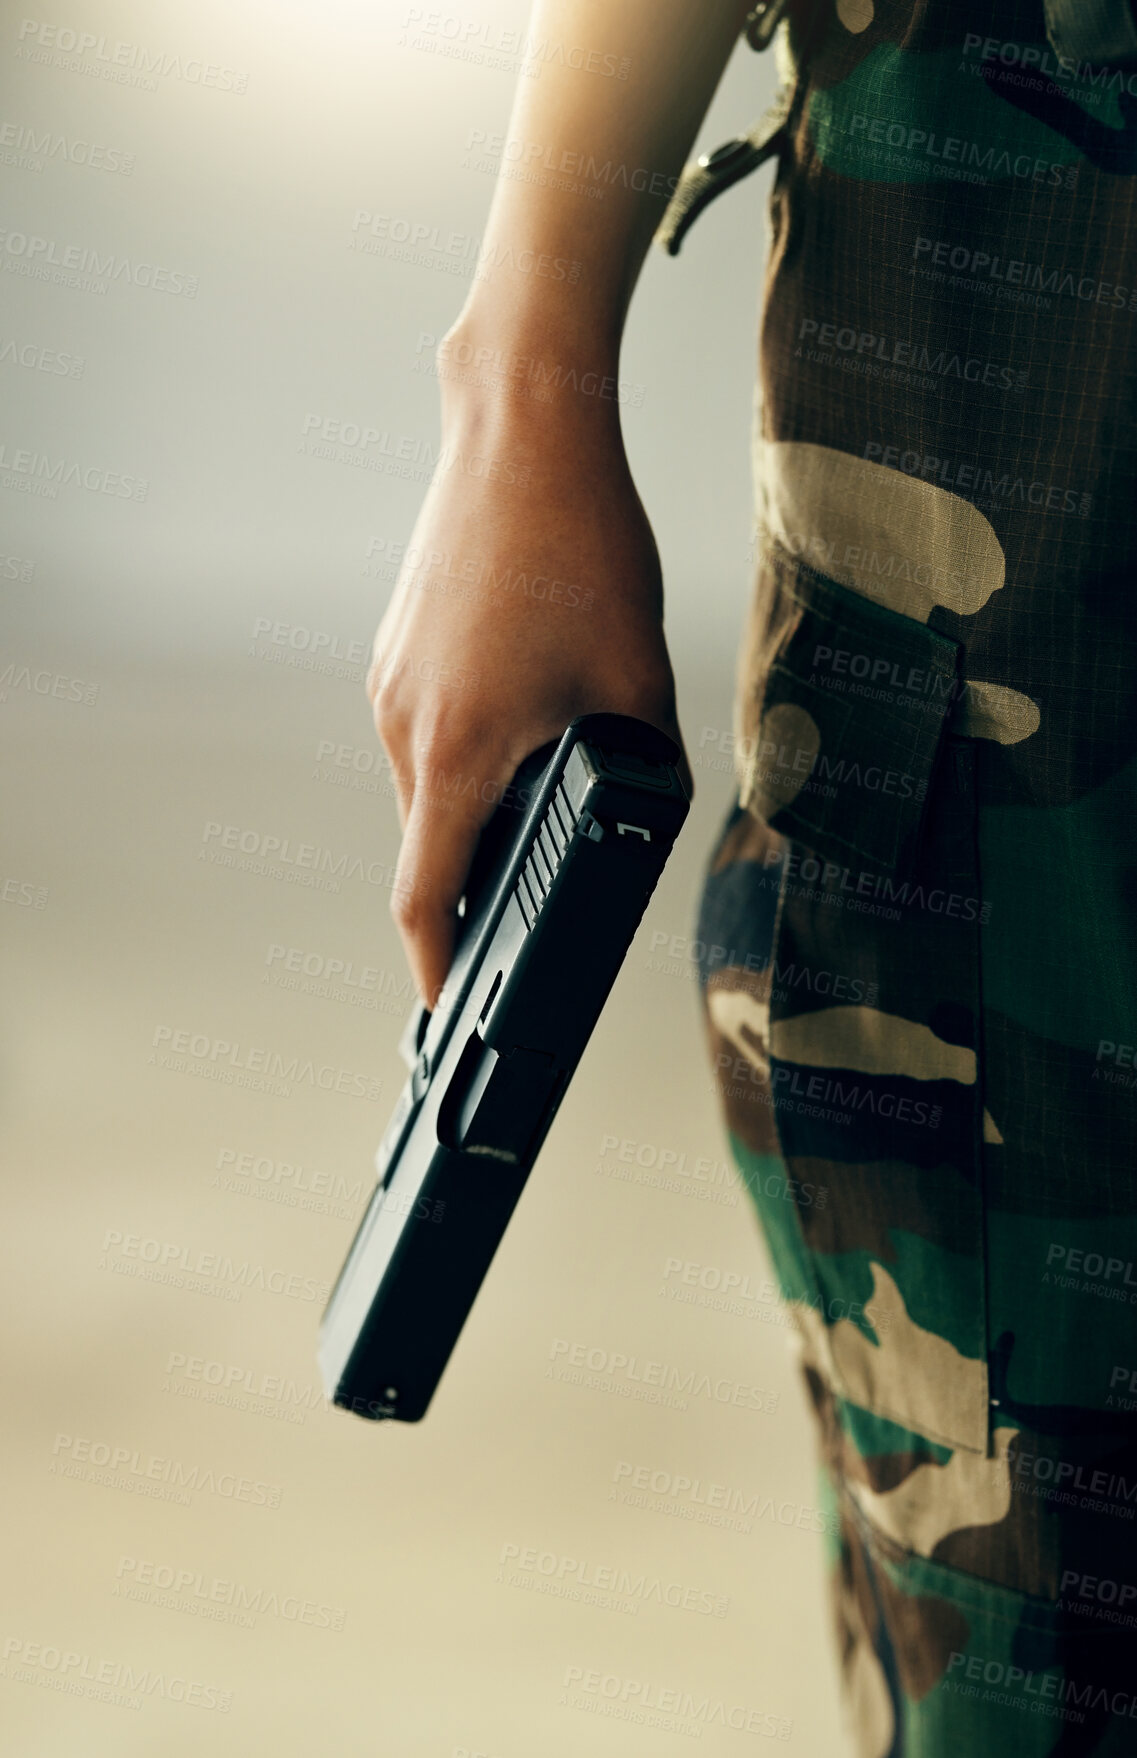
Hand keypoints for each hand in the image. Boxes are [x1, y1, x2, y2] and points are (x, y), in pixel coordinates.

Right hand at [367, 355, 690, 1009]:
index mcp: (456, 751)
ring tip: (542, 792)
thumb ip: (642, 766)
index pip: (421, 897)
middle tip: (527, 900)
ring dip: (473, 811)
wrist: (522, 428)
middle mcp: (404, 724)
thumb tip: (647, 813)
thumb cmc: (580, 545)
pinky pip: (423, 730)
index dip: (433, 966)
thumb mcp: (637, 677)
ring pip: (425, 785)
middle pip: (426, 845)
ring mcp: (390, 681)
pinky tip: (523, 720)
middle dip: (474, 884)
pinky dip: (463, 756)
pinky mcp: (396, 646)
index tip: (445, 1008)